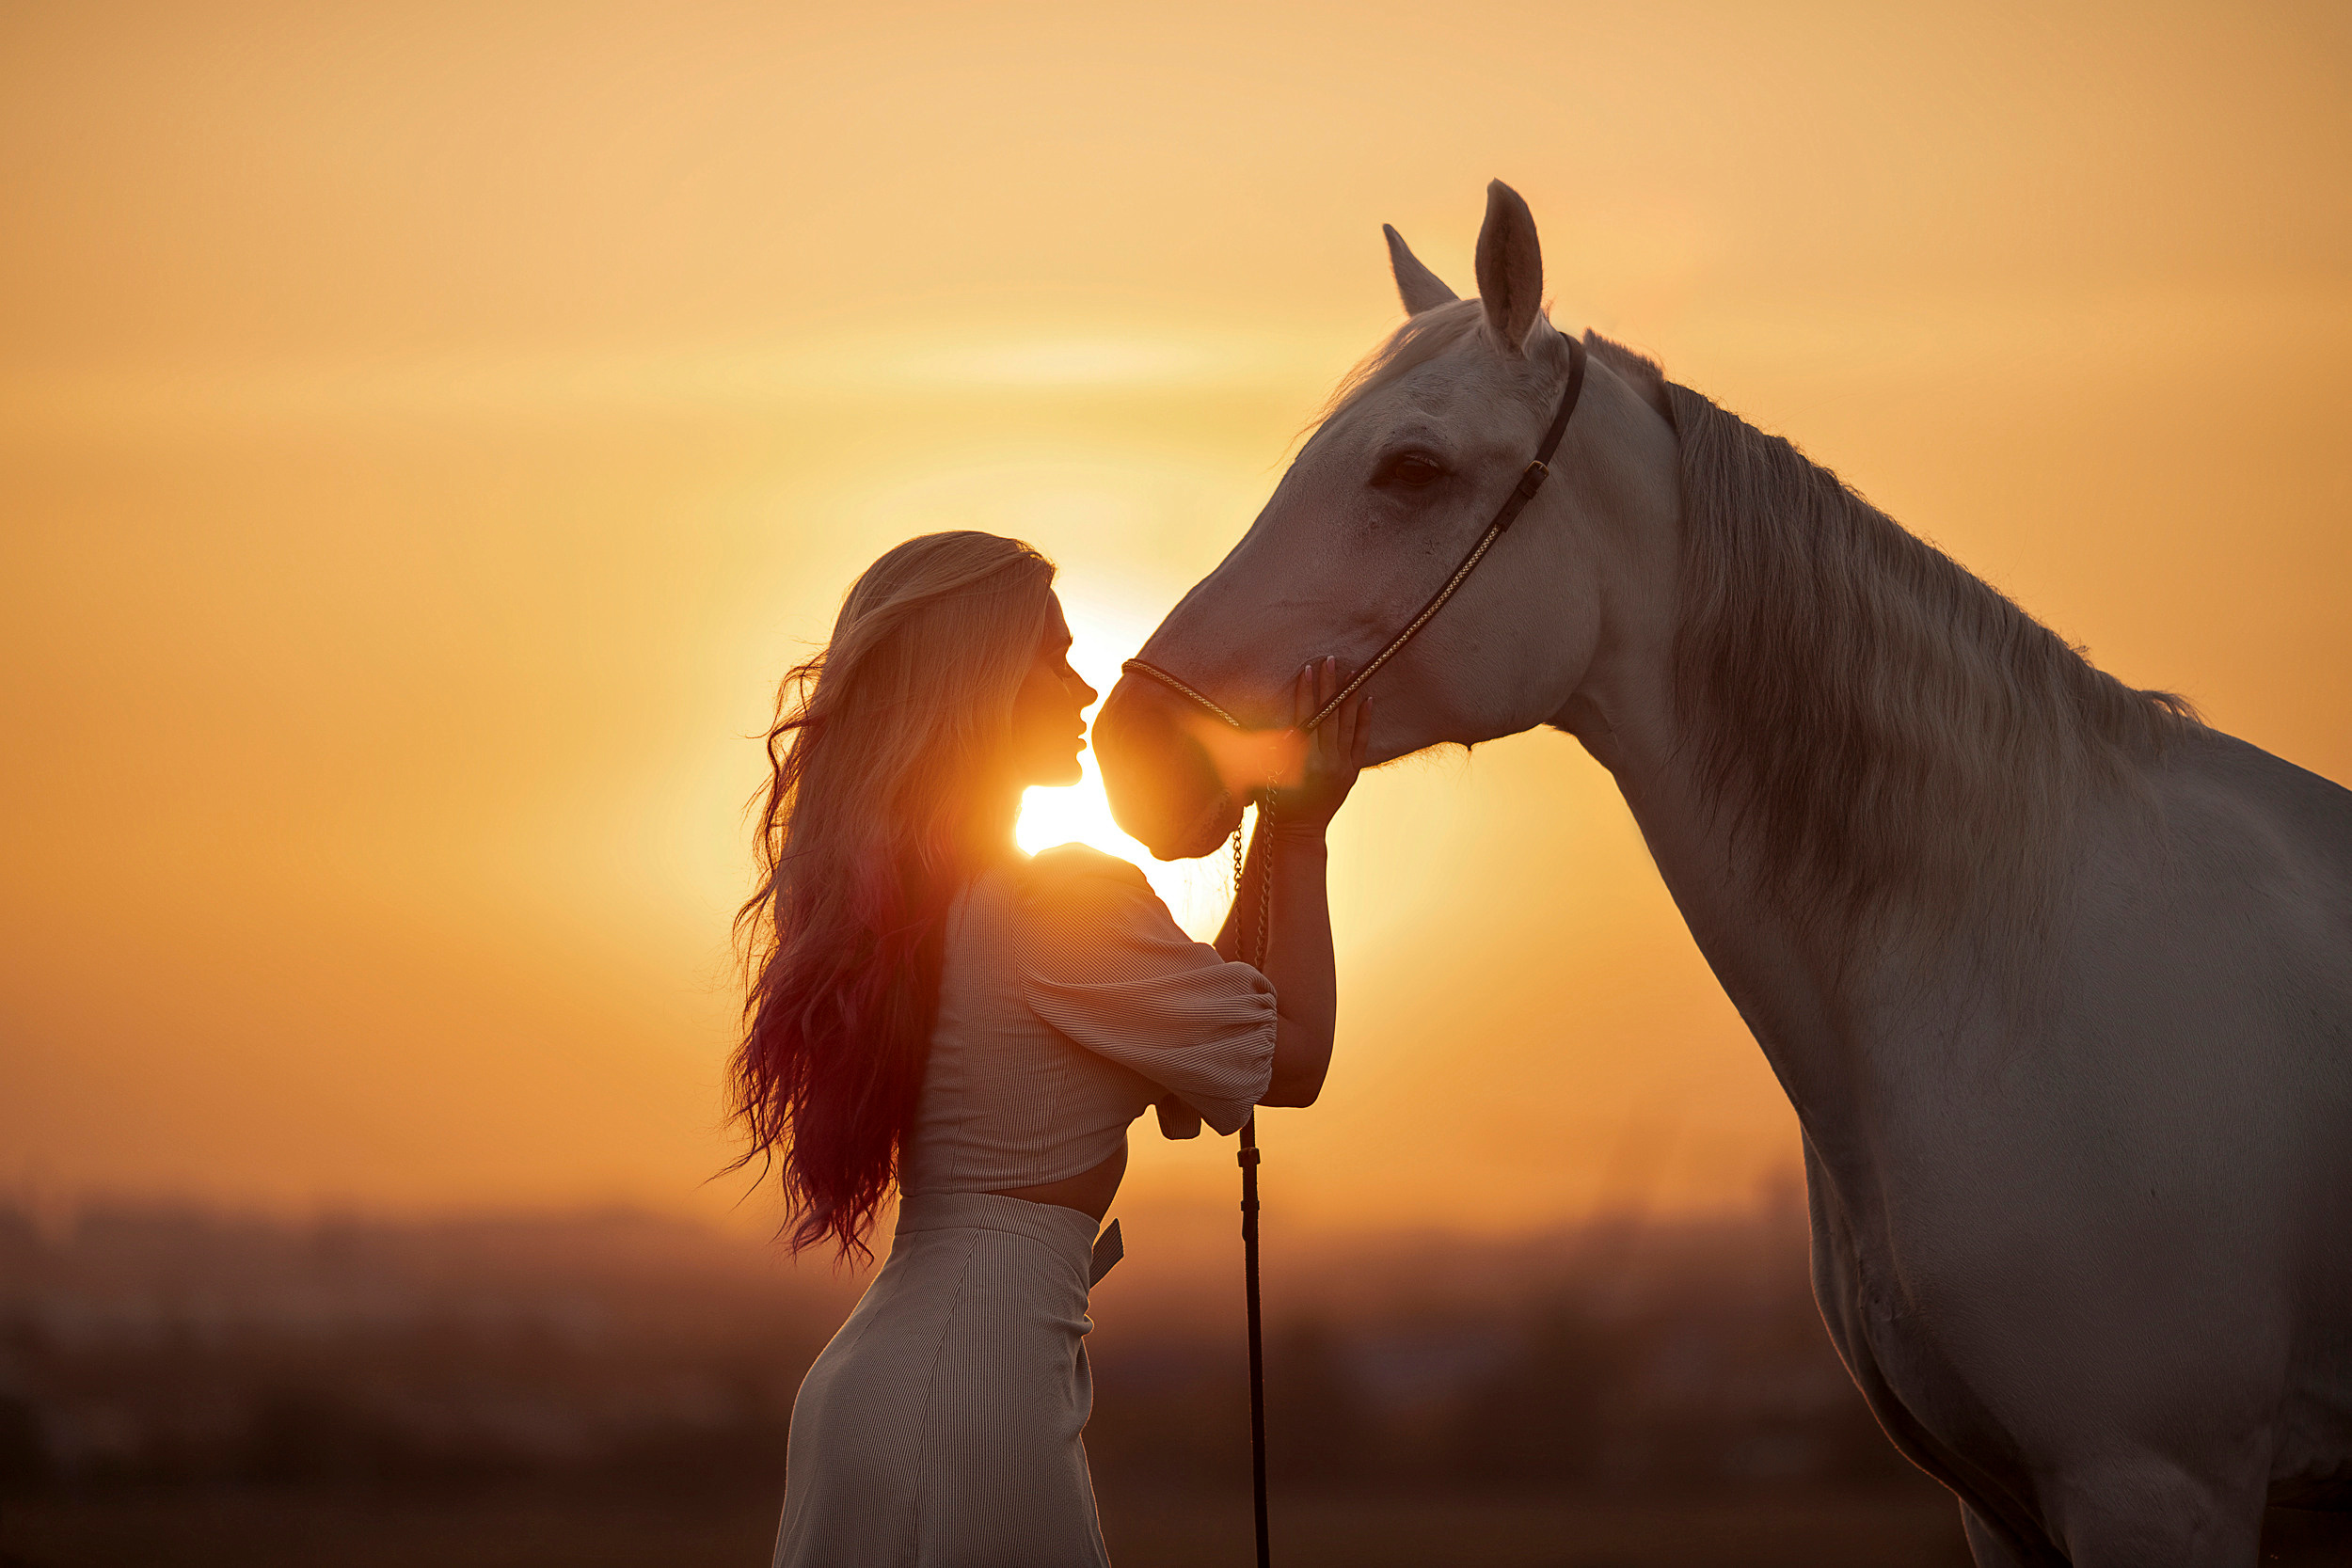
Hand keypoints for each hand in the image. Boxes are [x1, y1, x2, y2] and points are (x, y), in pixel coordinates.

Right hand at [1274, 656, 1368, 832]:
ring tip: (1353, 672)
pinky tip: (1368, 699)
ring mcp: (1342, 767)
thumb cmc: (1274, 803)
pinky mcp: (1352, 772)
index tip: (1308, 670)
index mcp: (1301, 761)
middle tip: (1332, 661)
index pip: (1305, 717)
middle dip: (1330, 686)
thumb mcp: (1263, 774)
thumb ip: (1265, 748)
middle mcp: (1325, 762)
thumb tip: (1257, 716)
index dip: (1306, 693)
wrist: (1298, 832)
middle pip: (1328, 715)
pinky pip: (1361, 741)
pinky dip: (1364, 720)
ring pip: (1347, 724)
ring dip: (1349, 696)